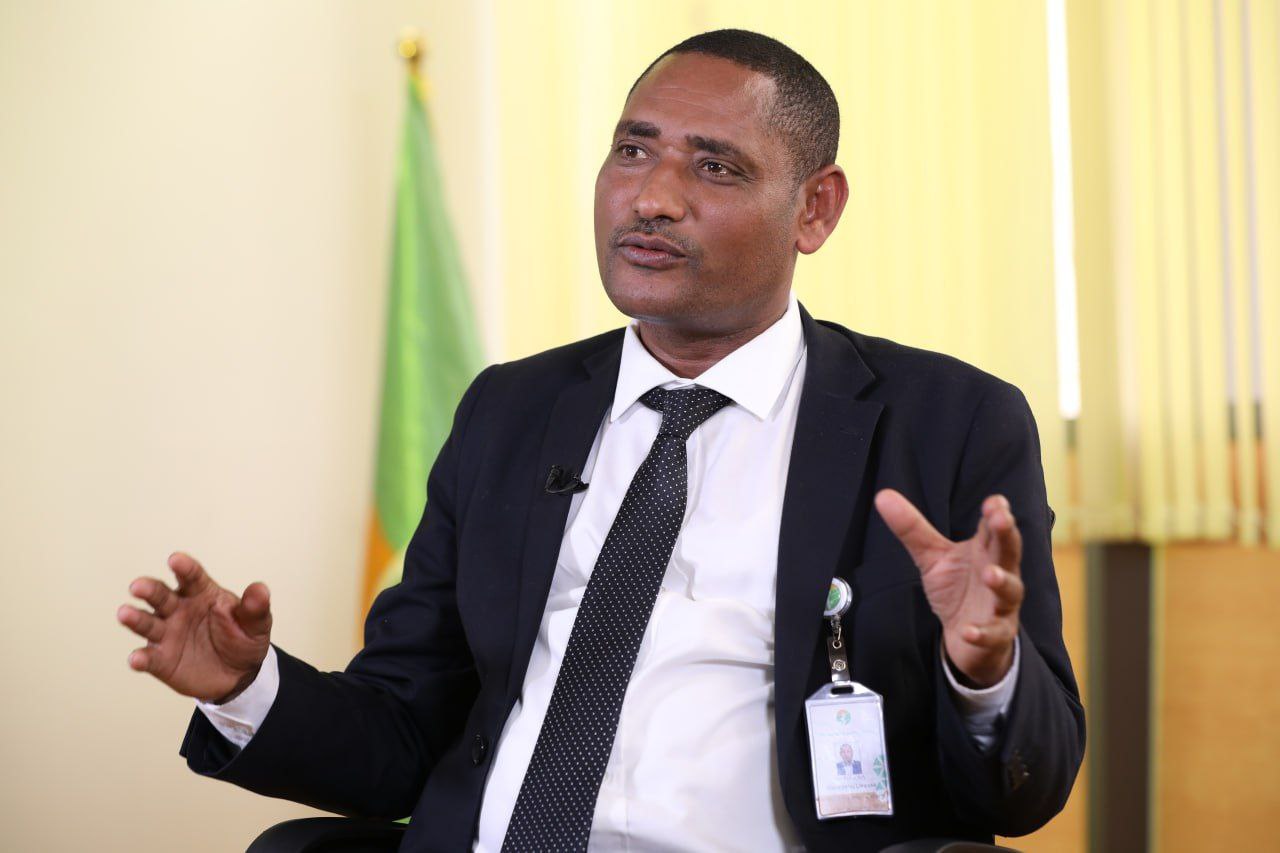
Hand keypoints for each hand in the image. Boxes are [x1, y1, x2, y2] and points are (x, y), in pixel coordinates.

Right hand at [117, 552, 272, 702]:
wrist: (240, 674)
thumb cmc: (244, 639)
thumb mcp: (256, 624)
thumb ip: (255, 607)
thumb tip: (260, 589)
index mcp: (202, 593)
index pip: (192, 577)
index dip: (184, 567)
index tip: (175, 559)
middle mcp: (179, 609)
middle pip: (161, 596)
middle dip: (149, 589)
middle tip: (137, 586)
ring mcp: (168, 634)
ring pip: (148, 623)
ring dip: (135, 618)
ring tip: (124, 613)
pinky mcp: (161, 660)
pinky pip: (149, 657)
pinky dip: (141, 658)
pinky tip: (136, 659)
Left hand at [874, 489, 1022, 687]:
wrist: (969, 637)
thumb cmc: (957, 588)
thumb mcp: (933, 557)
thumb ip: (912, 529)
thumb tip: (883, 496)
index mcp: (985, 550)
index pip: (993, 527)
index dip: (996, 513)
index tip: (994, 501)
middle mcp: (1000, 572)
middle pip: (1008, 551)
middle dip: (1007, 535)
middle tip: (1002, 519)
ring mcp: (1001, 604)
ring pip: (1009, 591)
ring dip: (1002, 582)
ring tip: (990, 574)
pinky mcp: (997, 633)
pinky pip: (993, 633)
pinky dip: (983, 632)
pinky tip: (969, 631)